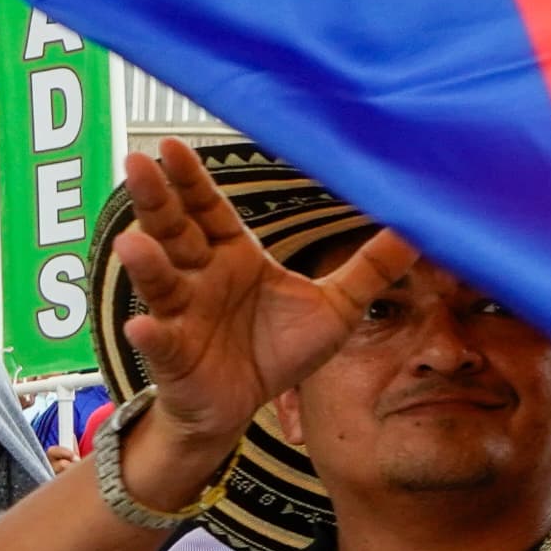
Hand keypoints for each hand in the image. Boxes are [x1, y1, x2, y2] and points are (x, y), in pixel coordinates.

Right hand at [112, 139, 412, 495]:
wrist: (246, 405)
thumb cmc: (279, 347)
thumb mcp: (335, 307)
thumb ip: (371, 268)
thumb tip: (417, 230)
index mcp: (233, 256)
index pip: (209, 209)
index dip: (192, 180)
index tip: (171, 145)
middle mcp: (199, 278)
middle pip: (174, 232)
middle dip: (156, 200)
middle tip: (136, 164)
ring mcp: (181, 315)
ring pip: (160, 282)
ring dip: (146, 263)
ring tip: (133, 243)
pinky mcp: (175, 355)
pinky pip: (161, 343)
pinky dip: (151, 335)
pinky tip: (142, 326)